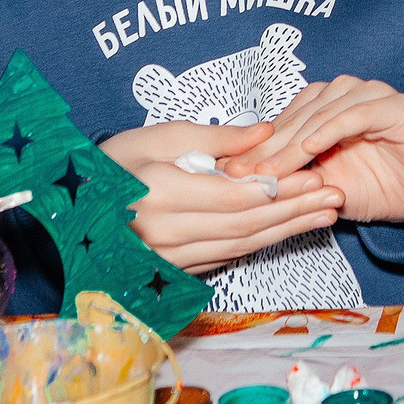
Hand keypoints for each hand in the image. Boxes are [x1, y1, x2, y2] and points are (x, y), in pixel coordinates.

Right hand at [101, 121, 343, 273]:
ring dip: (286, 231)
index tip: (315, 175)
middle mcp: (164, 234)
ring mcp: (167, 260)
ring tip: (324, 214)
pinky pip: (225, 258)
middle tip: (334, 197)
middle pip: (245, 226)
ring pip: (240, 247)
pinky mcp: (172, 271)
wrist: (70, 209)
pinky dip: (260, 244)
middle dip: (294, 211)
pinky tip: (288, 230)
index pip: (235, 198)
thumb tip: (267, 133)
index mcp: (159, 195)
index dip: (280, 189)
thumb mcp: (159, 136)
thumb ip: (216, 138)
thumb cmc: (113, 163)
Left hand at [230, 78, 403, 222]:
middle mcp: (348, 93)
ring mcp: (372, 95)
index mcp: (328, 105)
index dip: (259, 145)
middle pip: (300, 116)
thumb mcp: (323, 185)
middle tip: (245, 173)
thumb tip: (243, 175)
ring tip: (273, 169)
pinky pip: (356, 114)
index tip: (231, 170)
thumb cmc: (376, 189)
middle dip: (270, 147)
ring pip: (323, 113)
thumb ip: (292, 175)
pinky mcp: (395, 106)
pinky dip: (332, 129)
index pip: (286, 119)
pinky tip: (312, 148)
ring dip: (295, 142)